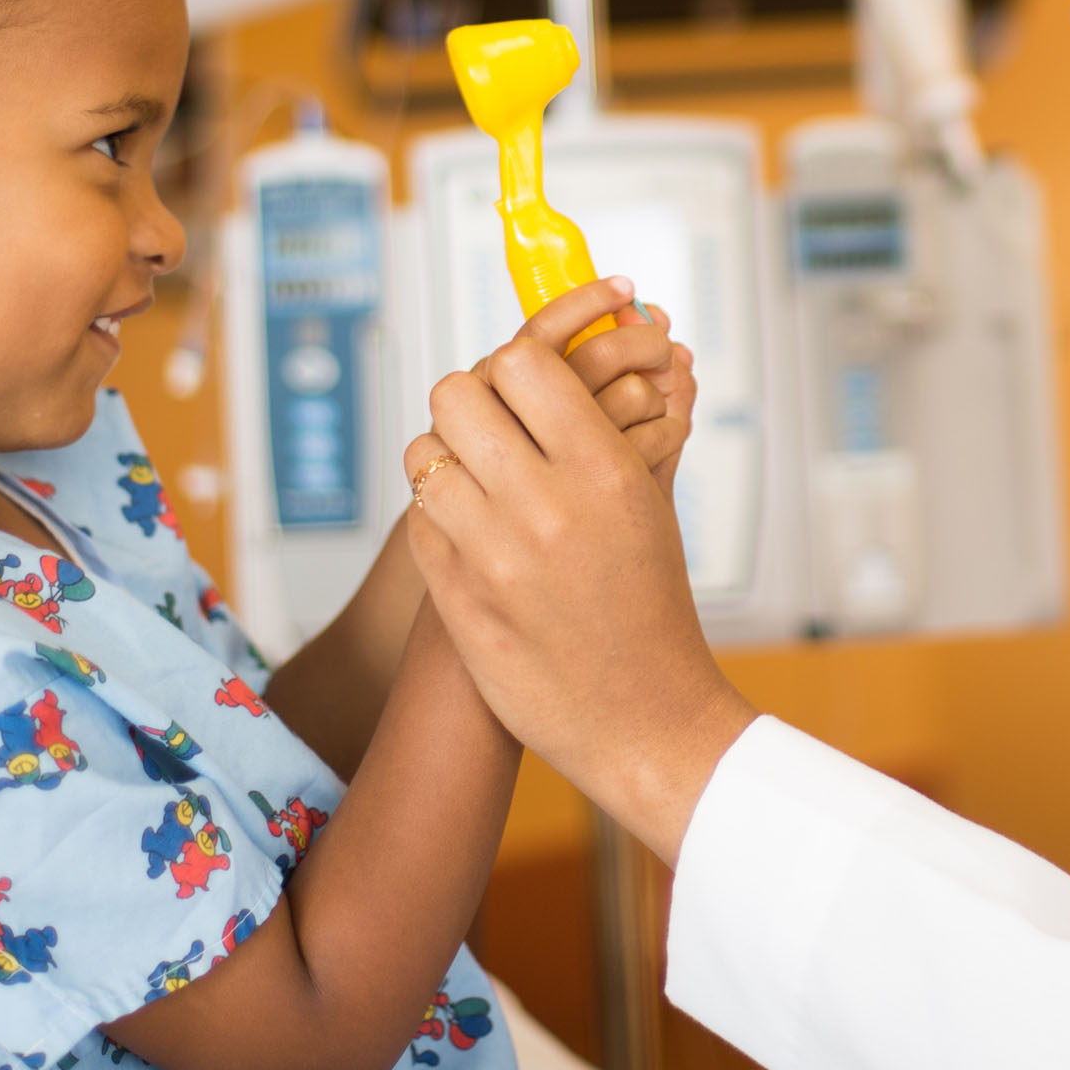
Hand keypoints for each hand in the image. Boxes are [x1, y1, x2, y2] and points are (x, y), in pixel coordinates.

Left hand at [401, 307, 754, 864]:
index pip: (522, 362)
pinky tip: (471, 534)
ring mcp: (492, 554)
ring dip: (445, 459)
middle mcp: (544, 505)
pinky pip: (418, 520)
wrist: (642, 717)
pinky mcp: (456, 598)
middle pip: (455, 394)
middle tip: (488, 425)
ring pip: (422, 455)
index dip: (516, 366)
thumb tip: (591, 353)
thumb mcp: (650, 506)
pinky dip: (438, 517)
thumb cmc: (651, 607)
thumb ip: (614, 426)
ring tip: (476, 481)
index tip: (523, 385)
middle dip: (468, 403)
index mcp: (605, 470)